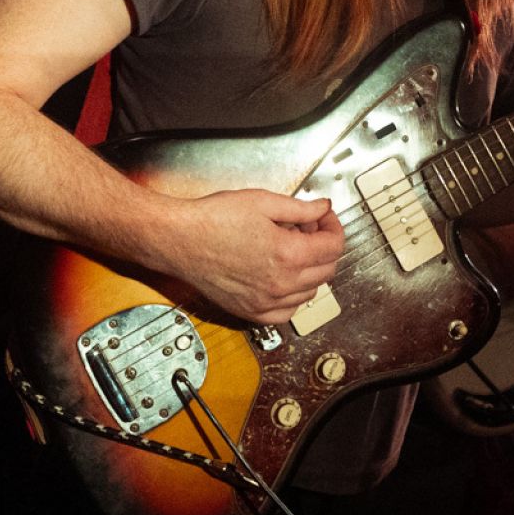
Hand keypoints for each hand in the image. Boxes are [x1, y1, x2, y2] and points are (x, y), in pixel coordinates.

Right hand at [159, 190, 344, 324]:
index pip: (334, 246)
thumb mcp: (263, 202)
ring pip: (311, 292)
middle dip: (324, 246)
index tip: (323, 218)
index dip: (333, 226)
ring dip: (310, 270)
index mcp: (288, 254)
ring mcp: (266, 302)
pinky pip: (287, 311)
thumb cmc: (213, 220)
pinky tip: (281, 277)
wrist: (179, 240)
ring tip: (290, 249)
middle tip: (306, 229)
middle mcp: (281, 284)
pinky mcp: (251, 312)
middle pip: (328, 269)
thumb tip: (323, 209)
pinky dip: (292, 296)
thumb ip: (300, 208)